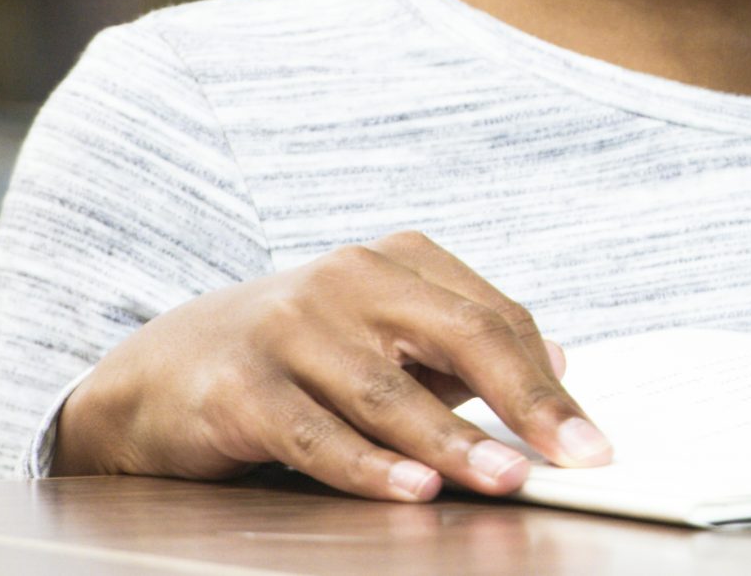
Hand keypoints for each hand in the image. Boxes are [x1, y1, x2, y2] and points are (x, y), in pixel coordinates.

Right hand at [53, 229, 611, 500]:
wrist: (158, 372)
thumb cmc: (296, 358)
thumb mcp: (382, 339)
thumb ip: (463, 354)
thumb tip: (559, 368)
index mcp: (397, 262)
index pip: (495, 318)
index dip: (548, 383)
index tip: (592, 442)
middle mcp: (347, 279)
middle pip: (460, 337)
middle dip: (525, 403)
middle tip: (572, 456)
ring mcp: (290, 326)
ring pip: (390, 391)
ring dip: (454, 442)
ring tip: (505, 477)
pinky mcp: (239, 385)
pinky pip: (315, 433)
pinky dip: (369, 465)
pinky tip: (414, 488)